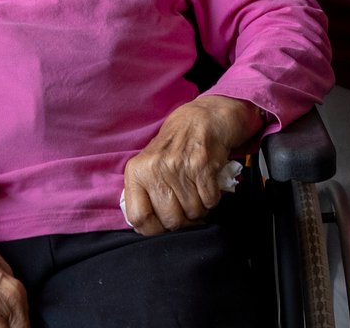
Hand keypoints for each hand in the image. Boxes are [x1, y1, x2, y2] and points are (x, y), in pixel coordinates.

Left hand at [121, 95, 262, 235]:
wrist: (200, 119)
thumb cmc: (173, 147)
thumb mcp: (147, 165)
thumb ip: (142, 194)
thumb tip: (147, 228)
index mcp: (137, 172)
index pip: (138, 218)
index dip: (153, 230)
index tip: (162, 226)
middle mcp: (155, 169)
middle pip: (171, 220)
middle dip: (182, 220)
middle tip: (185, 206)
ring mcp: (179, 168)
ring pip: (193, 213)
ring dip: (199, 208)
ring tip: (196, 191)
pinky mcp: (203, 166)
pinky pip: (210, 201)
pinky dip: (212, 198)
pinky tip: (207, 184)